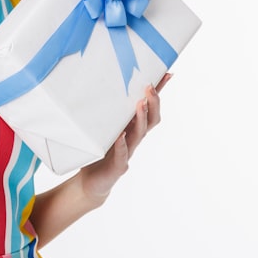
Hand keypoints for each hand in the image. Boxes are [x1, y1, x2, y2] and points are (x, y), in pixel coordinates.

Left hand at [77, 73, 170, 202]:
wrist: (91, 183)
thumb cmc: (98, 151)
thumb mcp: (103, 127)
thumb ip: (107, 111)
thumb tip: (103, 84)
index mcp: (132, 127)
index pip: (150, 108)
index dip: (159, 93)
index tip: (166, 74)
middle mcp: (133, 139)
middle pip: (151, 120)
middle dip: (153, 103)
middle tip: (150, 87)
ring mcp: (127, 152)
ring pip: (139, 134)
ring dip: (141, 119)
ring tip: (140, 104)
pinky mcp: (117, 166)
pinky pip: (122, 154)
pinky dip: (122, 144)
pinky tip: (120, 136)